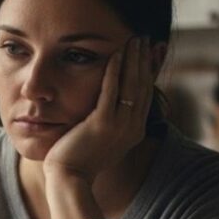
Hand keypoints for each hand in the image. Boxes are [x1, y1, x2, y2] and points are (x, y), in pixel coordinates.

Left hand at [42, 36, 154, 184]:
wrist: (69, 179)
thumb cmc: (80, 162)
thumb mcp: (102, 142)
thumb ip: (110, 125)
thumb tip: (108, 110)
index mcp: (134, 131)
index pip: (145, 94)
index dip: (148, 71)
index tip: (148, 52)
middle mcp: (132, 127)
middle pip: (143, 86)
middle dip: (144, 60)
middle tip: (143, 38)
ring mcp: (120, 126)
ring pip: (132, 85)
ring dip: (133, 59)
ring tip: (133, 39)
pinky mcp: (102, 124)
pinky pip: (111, 91)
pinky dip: (114, 71)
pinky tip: (115, 54)